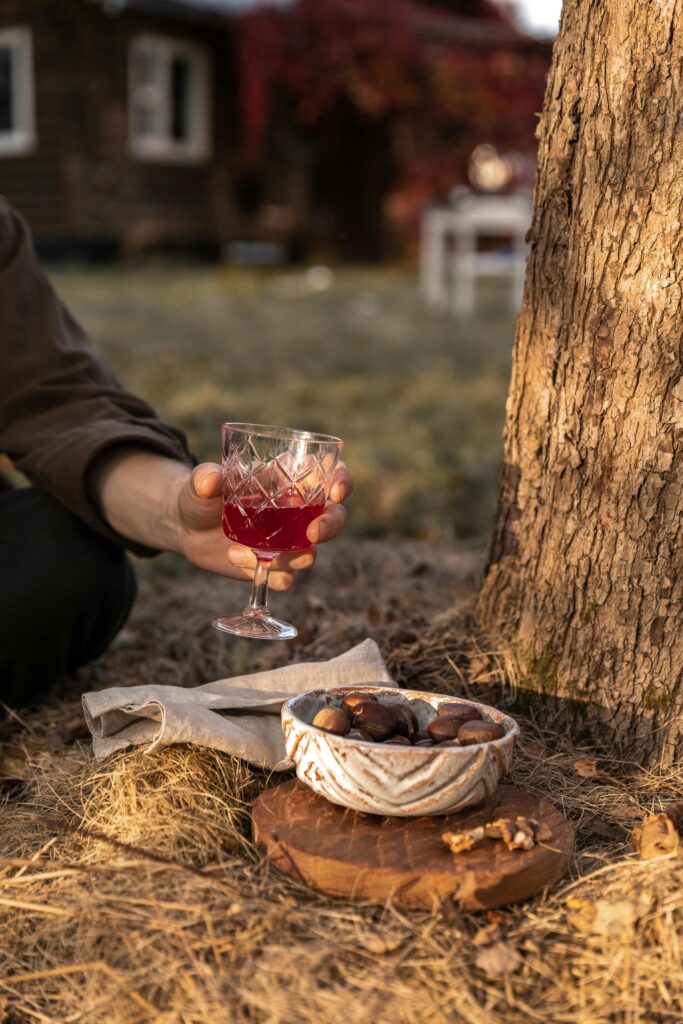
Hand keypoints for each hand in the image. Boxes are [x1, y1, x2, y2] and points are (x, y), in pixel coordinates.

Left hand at [176, 460, 352, 589]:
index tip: (337, 491)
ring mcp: (289, 542)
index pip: (331, 476)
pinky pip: (285, 578)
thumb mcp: (200, 483)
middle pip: (334, 518)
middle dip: (330, 526)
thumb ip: (204, 478)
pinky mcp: (275, 567)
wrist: (188, 529)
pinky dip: (267, 574)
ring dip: (285, 557)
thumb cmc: (202, 496)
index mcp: (290, 480)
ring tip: (241, 550)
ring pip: (310, 554)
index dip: (342, 482)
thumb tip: (210, 479)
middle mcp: (298, 512)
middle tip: (313, 534)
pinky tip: (237, 559)